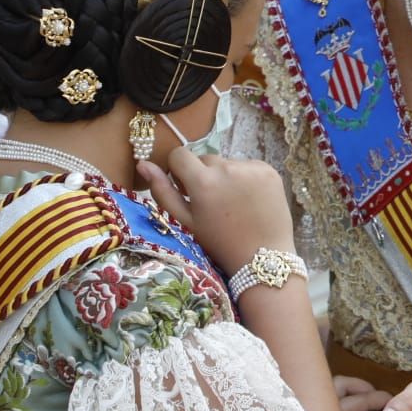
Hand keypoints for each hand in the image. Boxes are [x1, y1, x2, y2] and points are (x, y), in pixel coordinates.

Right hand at [138, 149, 293, 275]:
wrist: (263, 256)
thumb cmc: (219, 242)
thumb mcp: (186, 221)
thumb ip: (162, 191)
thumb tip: (143, 164)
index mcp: (203, 181)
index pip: (179, 154)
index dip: (178, 170)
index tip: (185, 187)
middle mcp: (227, 167)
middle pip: (204, 158)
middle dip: (203, 175)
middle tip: (212, 203)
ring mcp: (251, 167)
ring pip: (227, 162)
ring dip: (225, 177)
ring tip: (233, 204)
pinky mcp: (269, 169)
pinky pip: (248, 166)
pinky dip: (245, 178)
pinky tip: (249, 200)